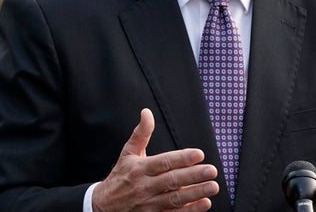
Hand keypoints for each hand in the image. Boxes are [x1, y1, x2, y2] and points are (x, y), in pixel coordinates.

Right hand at [92, 108, 218, 211]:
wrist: (103, 207)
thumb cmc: (120, 176)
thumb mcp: (127, 153)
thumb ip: (141, 133)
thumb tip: (147, 112)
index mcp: (140, 168)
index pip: (164, 162)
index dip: (182, 158)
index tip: (199, 154)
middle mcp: (144, 186)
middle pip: (172, 181)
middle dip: (194, 176)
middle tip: (212, 170)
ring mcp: (148, 204)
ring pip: (174, 199)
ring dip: (195, 194)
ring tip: (212, 187)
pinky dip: (189, 211)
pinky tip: (204, 204)